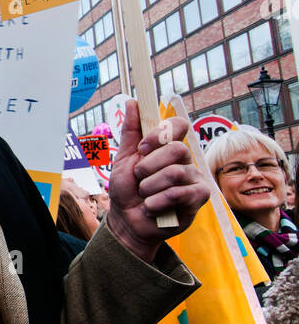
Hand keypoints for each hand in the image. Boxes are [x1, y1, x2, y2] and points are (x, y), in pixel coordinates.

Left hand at [106, 100, 209, 262]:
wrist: (127, 221)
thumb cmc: (127, 190)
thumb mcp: (124, 159)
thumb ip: (131, 132)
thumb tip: (133, 102)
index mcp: (168, 148)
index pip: (179, 125)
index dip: (161, 133)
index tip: (142, 148)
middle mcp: (185, 160)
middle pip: (177, 149)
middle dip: (149, 167)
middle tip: (139, 179)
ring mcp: (194, 179)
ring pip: (176, 173)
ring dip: (150, 187)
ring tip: (145, 197)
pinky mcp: (198, 199)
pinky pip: (181, 193)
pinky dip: (158, 202)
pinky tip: (152, 208)